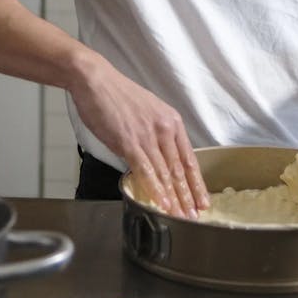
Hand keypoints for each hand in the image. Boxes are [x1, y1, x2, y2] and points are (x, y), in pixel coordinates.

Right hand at [69, 61, 208, 217]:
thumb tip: (156, 157)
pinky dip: (155, 190)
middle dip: (188, 197)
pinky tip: (161, 203)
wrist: (95, 80)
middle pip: (180, 170)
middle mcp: (164, 129)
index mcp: (171, 121)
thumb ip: (155, 135)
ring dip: (174, 199)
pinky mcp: (129, 141)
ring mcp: (148, 136)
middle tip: (195, 216)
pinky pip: (146, 170)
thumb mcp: (147, 112)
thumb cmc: (116, 96)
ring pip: (166, 173)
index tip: (203, 201)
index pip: (189, 159)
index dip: (196, 183)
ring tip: (180, 217)